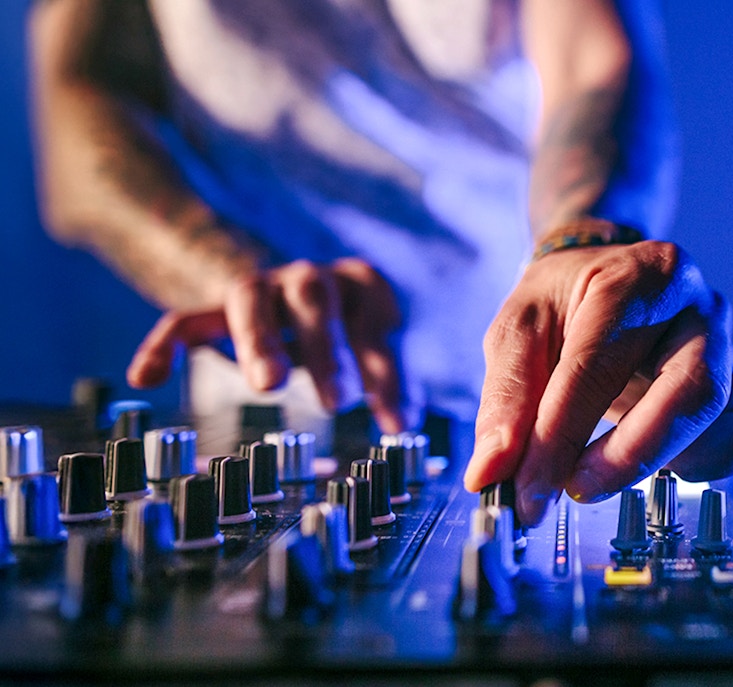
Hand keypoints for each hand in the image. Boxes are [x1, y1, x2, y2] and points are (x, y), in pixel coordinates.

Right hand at [126, 258, 408, 432]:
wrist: (292, 290)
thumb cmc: (347, 326)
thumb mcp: (375, 346)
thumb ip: (389, 380)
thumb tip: (402, 424)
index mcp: (359, 282)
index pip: (375, 320)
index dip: (387, 371)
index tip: (395, 422)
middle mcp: (308, 277)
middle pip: (313, 295)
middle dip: (326, 346)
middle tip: (339, 401)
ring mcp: (260, 289)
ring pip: (247, 298)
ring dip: (259, 341)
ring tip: (268, 387)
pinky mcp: (215, 308)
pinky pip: (183, 319)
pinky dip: (163, 344)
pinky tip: (146, 377)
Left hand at [464, 240, 732, 525]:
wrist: (611, 277)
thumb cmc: (566, 302)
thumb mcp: (518, 329)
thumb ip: (506, 400)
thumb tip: (493, 475)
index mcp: (642, 275)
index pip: (599, 359)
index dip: (559, 433)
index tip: (527, 488)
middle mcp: (702, 307)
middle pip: (691, 389)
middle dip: (632, 455)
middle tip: (578, 489)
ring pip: (729, 423)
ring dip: (668, 465)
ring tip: (610, 467)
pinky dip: (719, 466)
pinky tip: (675, 467)